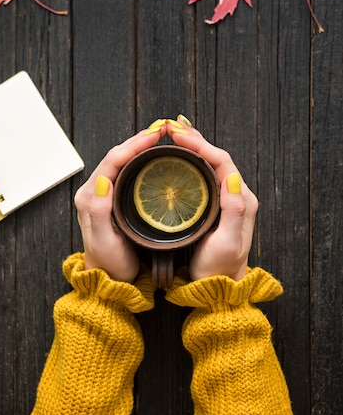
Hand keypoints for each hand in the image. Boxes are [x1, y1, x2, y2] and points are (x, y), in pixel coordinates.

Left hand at [74, 125, 166, 282]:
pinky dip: (139, 160)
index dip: (133, 145)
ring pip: (121, 162)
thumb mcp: (105, 240)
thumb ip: (100, 210)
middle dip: (138, 140)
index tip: (154, 135)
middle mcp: (94, 192)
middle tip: (161, 130)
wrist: (109, 280)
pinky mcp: (112, 200)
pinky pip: (125, 172)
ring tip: (159, 137)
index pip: (112, 161)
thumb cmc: (109, 263)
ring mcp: (103, 195)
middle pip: (116, 156)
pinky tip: (152, 157)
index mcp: (90, 197)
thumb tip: (103, 178)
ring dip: (139, 147)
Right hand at [168, 119, 257, 280]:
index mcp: (241, 199)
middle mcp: (236, 195)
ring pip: (210, 163)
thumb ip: (233, 210)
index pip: (222, 161)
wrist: (218, 287)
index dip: (201, 145)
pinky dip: (191, 160)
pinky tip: (179, 155)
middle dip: (195, 139)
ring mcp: (226, 199)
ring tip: (174, 133)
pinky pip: (204, 174)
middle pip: (216, 157)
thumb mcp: (227, 243)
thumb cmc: (220, 268)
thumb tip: (231, 176)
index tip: (179, 136)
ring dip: (193, 146)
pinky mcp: (215, 205)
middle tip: (172, 127)